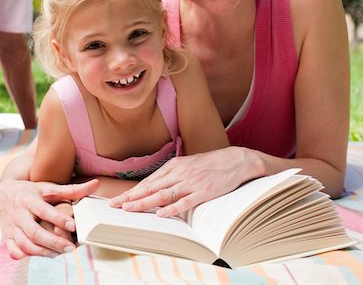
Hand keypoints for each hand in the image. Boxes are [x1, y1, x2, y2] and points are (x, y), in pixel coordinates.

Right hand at [0, 178, 98, 257]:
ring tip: (60, 254)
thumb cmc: (32, 190)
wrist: (4, 193)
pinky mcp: (7, 236)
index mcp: (30, 200)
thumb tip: (95, 183)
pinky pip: (14, 250)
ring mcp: (12, 227)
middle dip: (53, 242)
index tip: (74, 226)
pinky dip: (25, 256)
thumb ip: (72, 189)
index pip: (44, 211)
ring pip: (25, 244)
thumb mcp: (49, 187)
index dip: (58, 219)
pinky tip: (41, 256)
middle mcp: (20, 214)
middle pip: (35, 232)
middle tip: (71, 248)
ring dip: (43, 252)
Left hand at [110, 147, 260, 216]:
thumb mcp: (189, 164)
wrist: (236, 160)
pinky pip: (185, 201)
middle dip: (131, 197)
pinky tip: (161, 214)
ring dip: (144, 202)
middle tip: (114, 205)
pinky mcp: (203, 192)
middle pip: (151, 187)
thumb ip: (173, 174)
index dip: (132, 191)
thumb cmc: (211, 164)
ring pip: (163, 194)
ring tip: (129, 209)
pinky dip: (172, 208)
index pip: (149, 181)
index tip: (118, 199)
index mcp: (175, 165)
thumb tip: (156, 188)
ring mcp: (191, 182)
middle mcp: (180, 173)